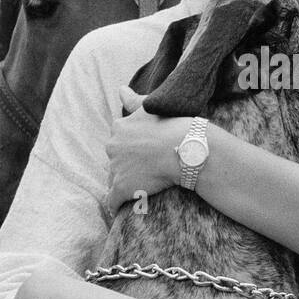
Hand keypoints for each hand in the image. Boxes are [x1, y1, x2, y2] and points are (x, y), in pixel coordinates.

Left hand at [105, 86, 189, 210]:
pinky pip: (112, 200)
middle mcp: (113, 146)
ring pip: (115, 178)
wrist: (187, 149)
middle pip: (116, 159)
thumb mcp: (152, 108)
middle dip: (127, 165)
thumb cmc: (174, 126)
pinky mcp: (122, 188)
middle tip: (148, 170)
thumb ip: (134, 100)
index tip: (145, 154)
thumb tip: (120, 89)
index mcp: (119, 128)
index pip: (119, 141)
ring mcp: (116, 168)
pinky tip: (121, 208)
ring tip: (143, 188)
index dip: (132, 148)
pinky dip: (116, 205)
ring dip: (125, 183)